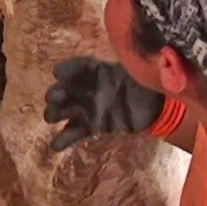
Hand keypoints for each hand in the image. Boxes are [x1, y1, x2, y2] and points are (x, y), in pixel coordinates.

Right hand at [44, 58, 167, 150]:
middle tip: (57, 98)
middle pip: (62, 90)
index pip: (77, 67)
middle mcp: (86, 89)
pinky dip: (63, 139)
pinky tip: (56, 145)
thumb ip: (128, 66)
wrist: (154, 106)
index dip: (66, 70)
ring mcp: (87, 109)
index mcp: (96, 72)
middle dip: (55, 94)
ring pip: (62, 112)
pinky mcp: (91, 126)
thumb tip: (125, 59)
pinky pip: (74, 132)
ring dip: (53, 114)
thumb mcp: (136, 70)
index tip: (57, 74)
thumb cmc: (143, 84)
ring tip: (53, 118)